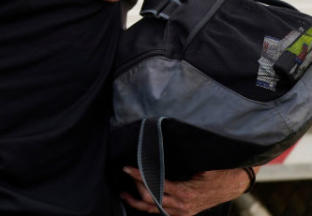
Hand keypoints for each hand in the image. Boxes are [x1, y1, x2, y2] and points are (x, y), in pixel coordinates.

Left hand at [121, 167, 250, 215]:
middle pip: (151, 199)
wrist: (234, 184)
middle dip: (137, 185)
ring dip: (138, 201)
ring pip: (154, 210)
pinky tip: (140, 201)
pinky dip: (150, 207)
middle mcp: (182, 206)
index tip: (127, 168)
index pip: (154, 186)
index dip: (139, 176)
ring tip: (125, 193)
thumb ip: (182, 161)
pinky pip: (163, 213)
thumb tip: (161, 150)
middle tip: (129, 172)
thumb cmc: (218, 172)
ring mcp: (183, 212)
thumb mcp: (200, 165)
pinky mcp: (184, 213)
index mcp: (185, 193)